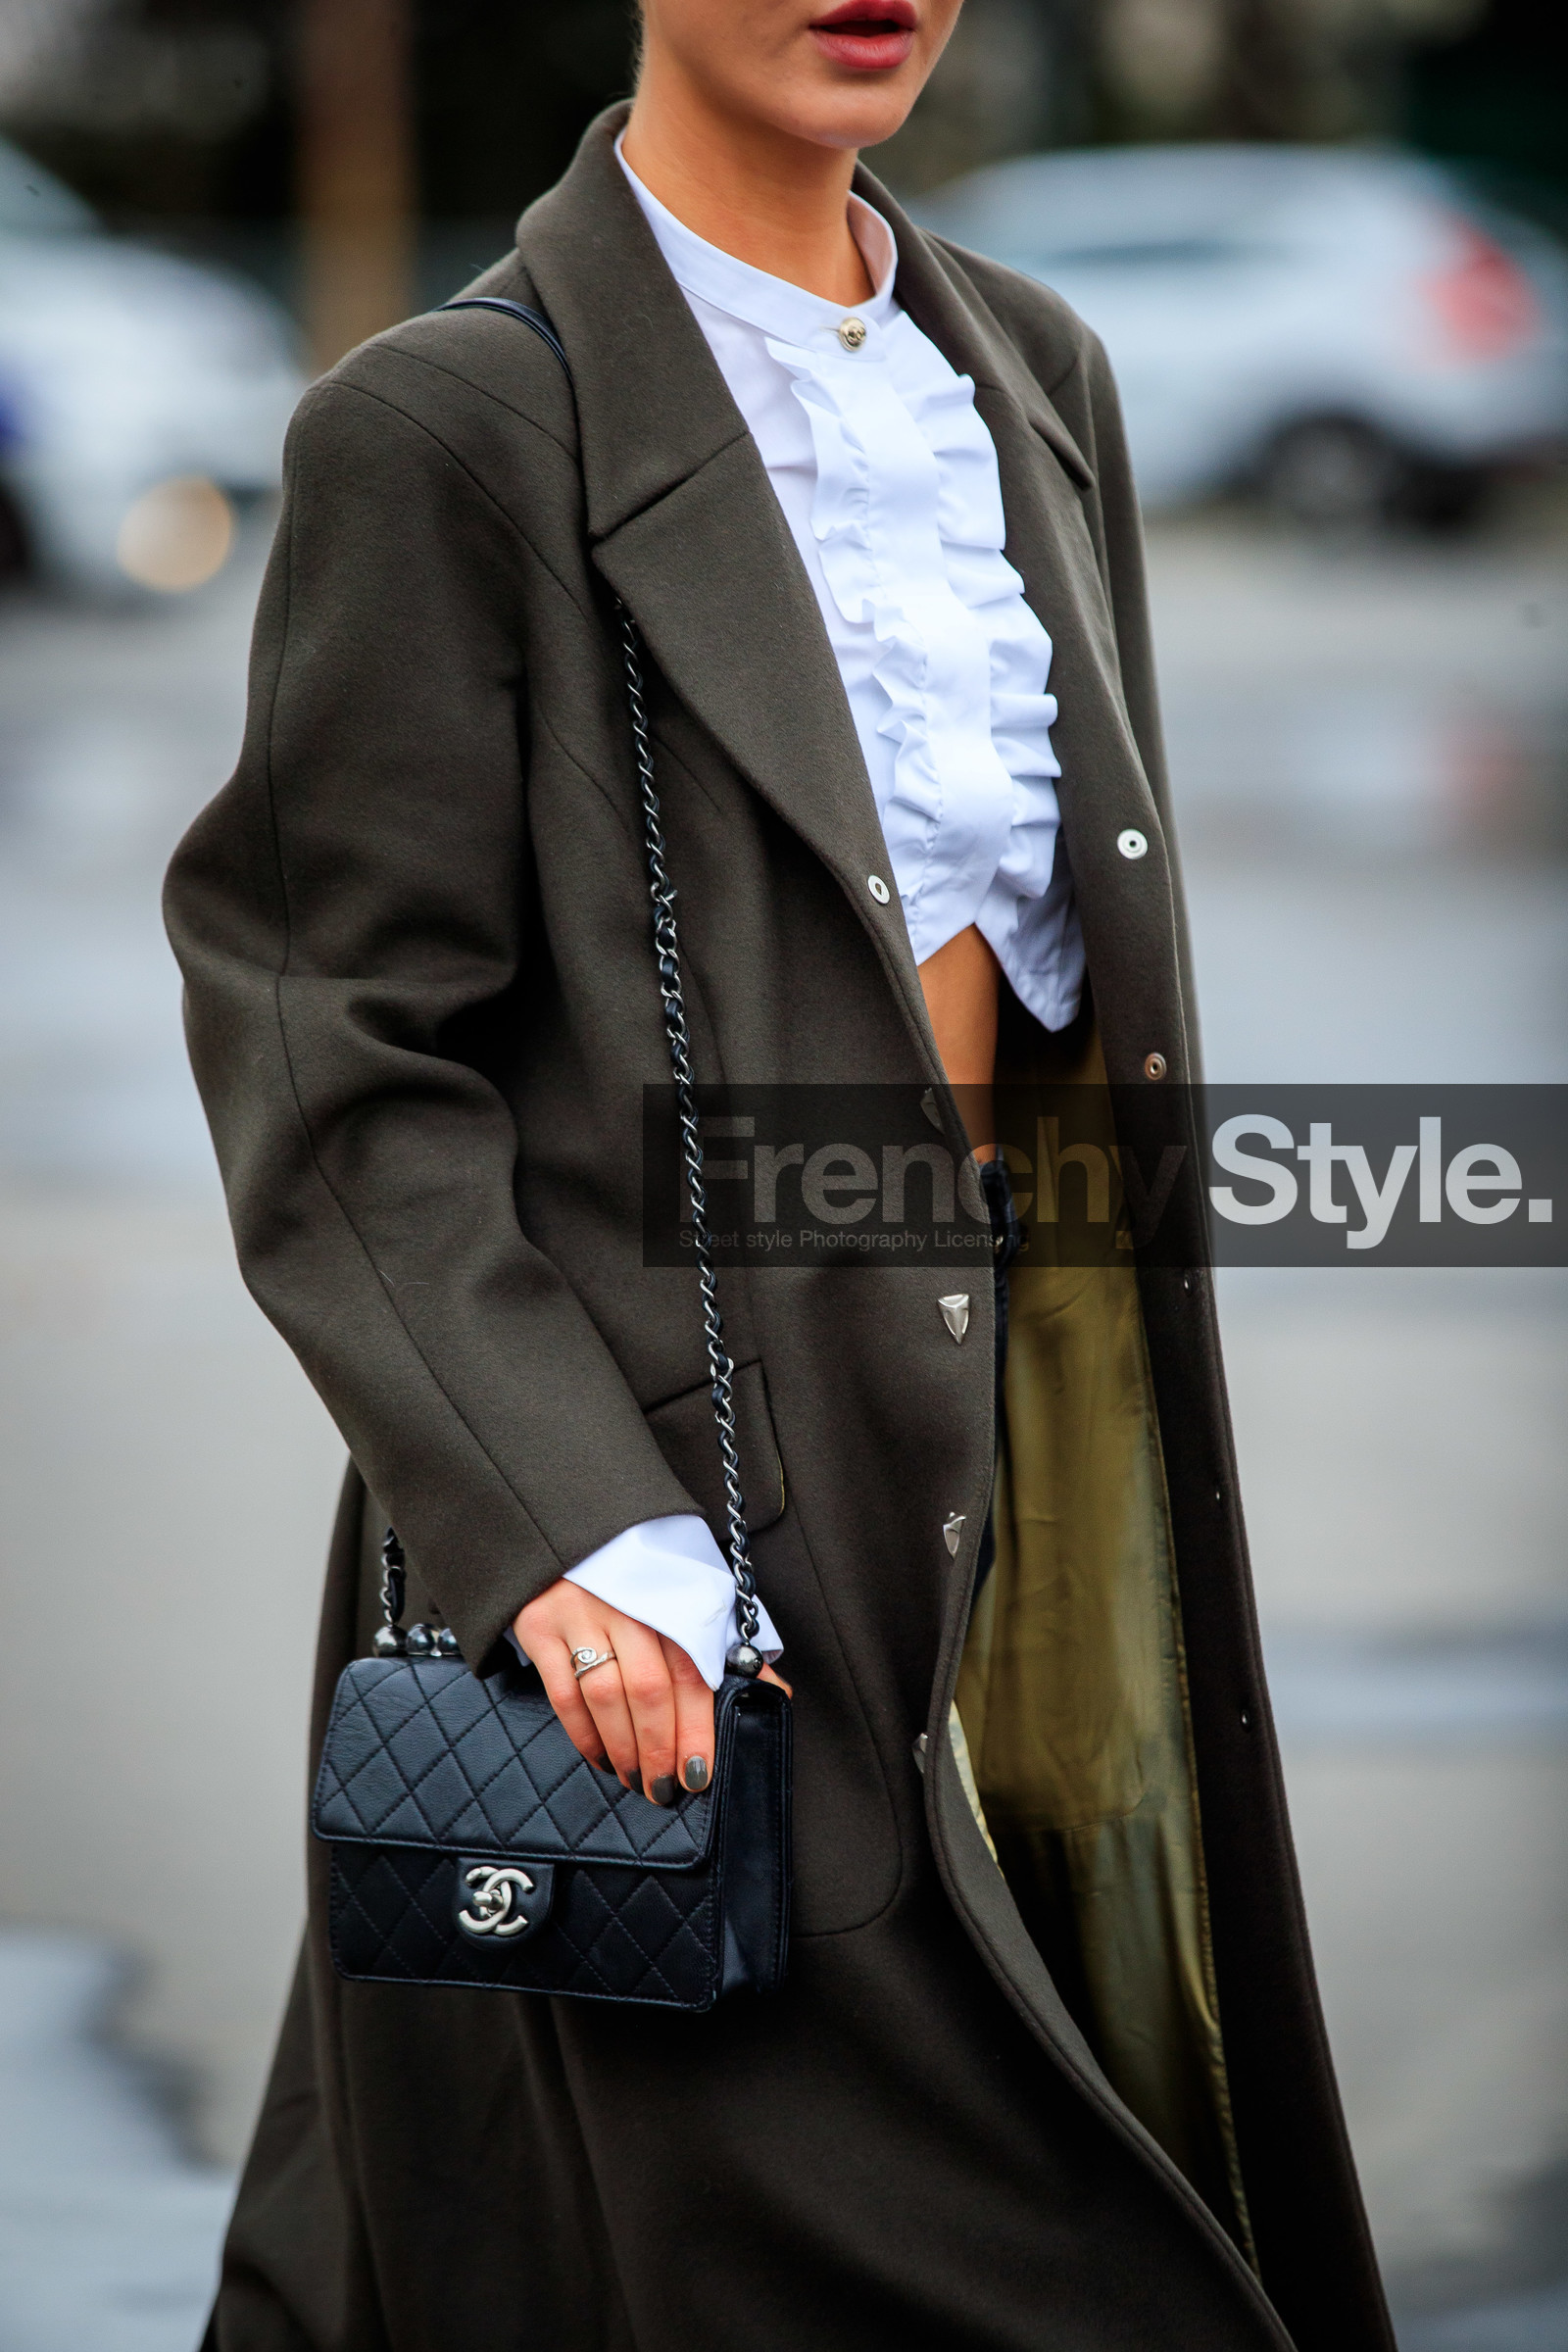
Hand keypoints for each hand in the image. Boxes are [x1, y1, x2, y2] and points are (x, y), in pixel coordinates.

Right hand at [513, 1580, 789, 1806]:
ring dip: (624, 1749)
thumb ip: (726, 1648)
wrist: (569, 1531)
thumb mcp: (686, 1597)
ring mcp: (578, 1613)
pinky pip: (564, 1694)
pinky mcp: (539, 1626)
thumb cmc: (639, 1579)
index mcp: (669, 1596)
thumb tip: (776, 1696)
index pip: (691, 1671)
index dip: (698, 1727)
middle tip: (666, 1788)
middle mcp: (625, 1603)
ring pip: (606, 1695)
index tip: (701, 1773)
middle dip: (660, 1748)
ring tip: (636, 1779)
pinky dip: (584, 1735)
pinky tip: (601, 1757)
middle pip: (649, 1689)